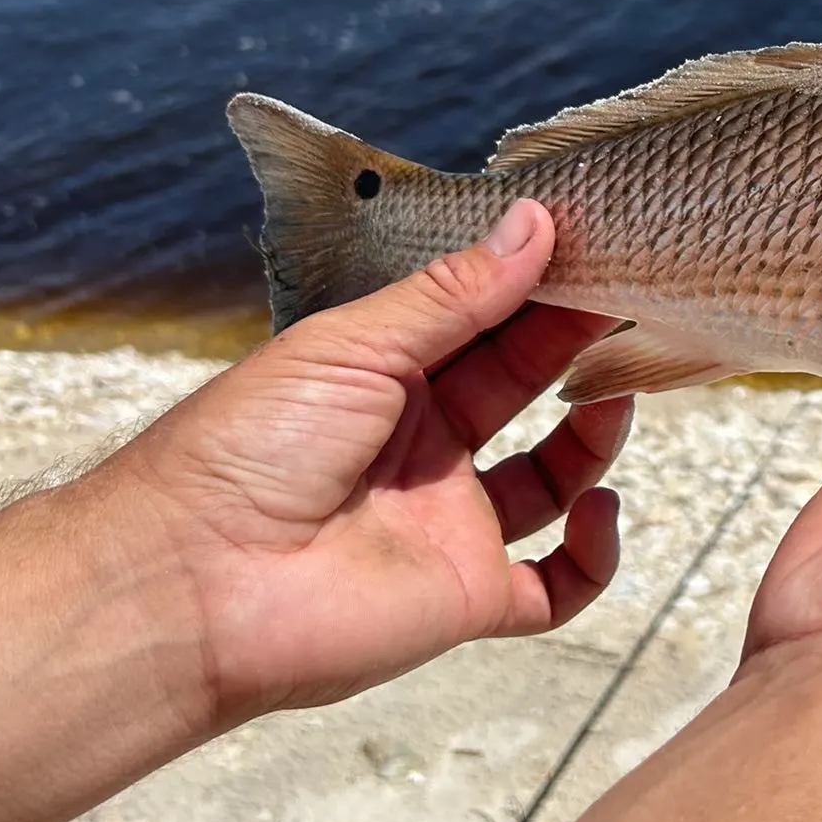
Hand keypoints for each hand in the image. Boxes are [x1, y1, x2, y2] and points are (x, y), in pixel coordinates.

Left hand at [108, 200, 629, 725]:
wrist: (192, 584)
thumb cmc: (249, 448)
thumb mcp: (353, 346)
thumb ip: (452, 294)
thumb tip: (534, 224)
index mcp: (386, 379)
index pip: (480, 324)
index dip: (534, 289)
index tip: (592, 248)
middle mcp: (422, 447)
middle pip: (520, 389)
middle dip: (571, 345)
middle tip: (628, 301)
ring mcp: (447, 523)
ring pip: (550, 480)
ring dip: (593, 438)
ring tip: (616, 395)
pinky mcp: (466, 598)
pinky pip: (553, 587)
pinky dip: (592, 555)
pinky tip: (599, 508)